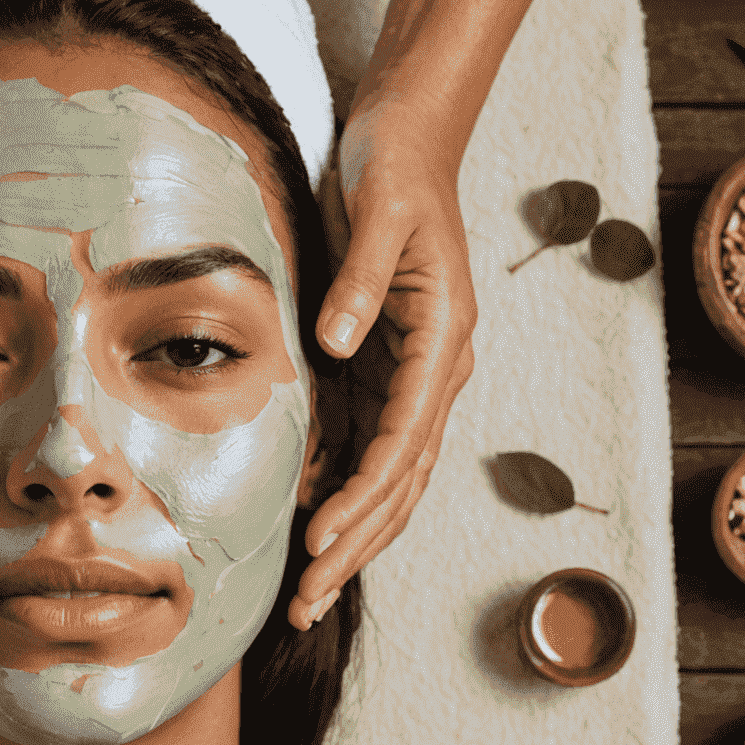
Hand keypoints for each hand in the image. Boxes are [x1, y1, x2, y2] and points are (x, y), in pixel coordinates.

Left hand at [287, 101, 477, 630]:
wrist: (407, 139)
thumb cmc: (395, 169)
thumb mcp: (379, 210)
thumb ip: (359, 278)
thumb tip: (335, 344)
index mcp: (444, 341)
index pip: (405, 440)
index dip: (363, 497)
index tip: (320, 542)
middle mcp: (435, 371)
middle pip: (400, 481)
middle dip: (356, 546)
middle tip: (309, 605)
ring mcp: (410, 376)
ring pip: (386, 478)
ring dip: (350, 537)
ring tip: (309, 593)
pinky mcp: (380, 370)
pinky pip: (362, 446)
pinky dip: (336, 490)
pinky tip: (301, 526)